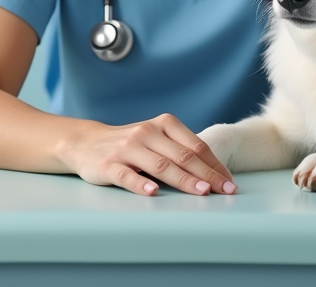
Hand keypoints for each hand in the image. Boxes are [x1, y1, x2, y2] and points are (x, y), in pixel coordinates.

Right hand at [67, 113, 236, 196]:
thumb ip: (181, 150)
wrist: (86, 143)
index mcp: (164, 123)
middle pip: (182, 156)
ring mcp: (127, 148)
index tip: (229, 183)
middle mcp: (147, 132)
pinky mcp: (108, 164)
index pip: (195, 146)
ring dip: (183, 179)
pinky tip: (153, 192)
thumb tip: (215, 173)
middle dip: (206, 174)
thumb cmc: (132, 144)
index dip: (214, 165)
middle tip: (224, 190)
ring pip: (160, 165)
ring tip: (202, 191)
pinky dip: (141, 183)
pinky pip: (127, 175)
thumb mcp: (157, 138)